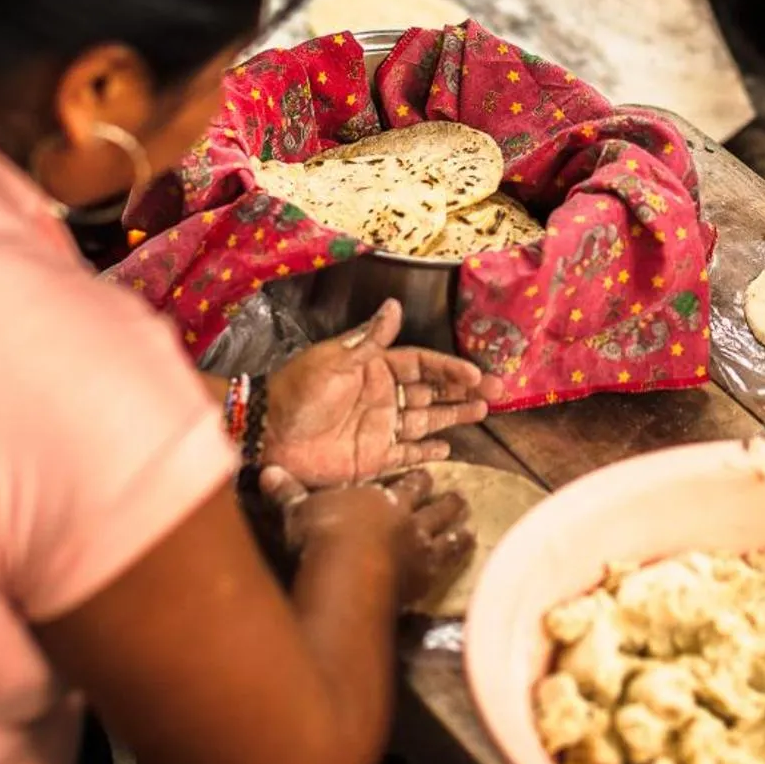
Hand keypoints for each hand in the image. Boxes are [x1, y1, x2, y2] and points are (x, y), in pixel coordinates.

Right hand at [260, 466, 475, 608]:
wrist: (348, 568)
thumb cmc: (321, 535)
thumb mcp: (300, 511)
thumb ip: (288, 492)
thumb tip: (266, 471)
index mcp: (380, 498)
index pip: (404, 484)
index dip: (416, 480)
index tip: (425, 475)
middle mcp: (406, 517)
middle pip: (432, 504)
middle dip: (444, 500)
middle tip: (457, 497)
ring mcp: (420, 545)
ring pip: (447, 530)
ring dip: (458, 525)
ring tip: (468, 523)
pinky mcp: (427, 573)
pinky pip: (451, 558)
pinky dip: (462, 552)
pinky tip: (470, 549)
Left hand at [264, 300, 504, 486]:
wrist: (268, 434)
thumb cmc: (299, 392)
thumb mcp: (334, 362)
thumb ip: (369, 340)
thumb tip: (395, 305)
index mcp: (374, 368)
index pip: (421, 365)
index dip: (449, 368)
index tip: (475, 373)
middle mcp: (382, 397)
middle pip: (431, 391)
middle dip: (462, 390)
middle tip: (496, 392)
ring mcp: (380, 428)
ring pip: (426, 420)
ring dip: (454, 415)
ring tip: (482, 411)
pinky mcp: (372, 458)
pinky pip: (407, 455)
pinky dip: (428, 452)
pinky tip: (449, 448)